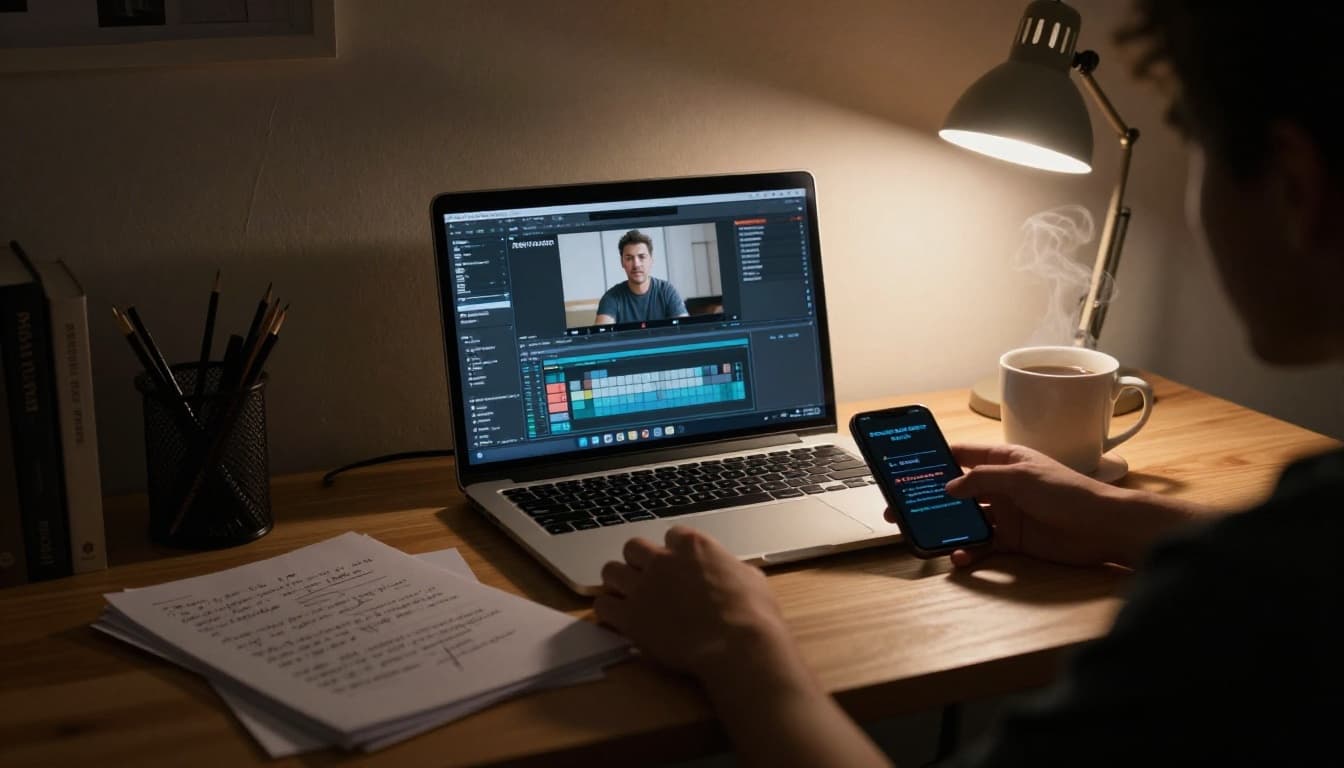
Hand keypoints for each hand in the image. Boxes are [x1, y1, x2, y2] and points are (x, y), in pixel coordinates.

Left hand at [596, 527, 890, 767]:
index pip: (671, 535)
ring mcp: (643, 587)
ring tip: (631, 600)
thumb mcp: (749, 578)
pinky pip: (602, 605)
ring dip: (619, 584)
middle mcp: (662, 560)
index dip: (674, 552)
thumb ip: (727, 569)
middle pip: (633, 548)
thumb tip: (727, 573)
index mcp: (693, 545)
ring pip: (610, 572)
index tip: (679, 568)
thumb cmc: (754, 614)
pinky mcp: (629, 616)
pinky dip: (609, 612)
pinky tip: (621, 621)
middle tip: (650, 582)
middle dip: (639, 563)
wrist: (738, 646)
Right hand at [886, 443, 1188, 568]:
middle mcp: (1000, 485)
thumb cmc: (1067, 492)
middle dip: (930, 498)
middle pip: (957, 490)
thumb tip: (947, 488)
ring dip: (946, 527)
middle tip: (901, 509)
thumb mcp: (1022, 477)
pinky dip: (968, 551)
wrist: (1104, 528)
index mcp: (1003, 460)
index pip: (961, 455)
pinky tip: (958, 557)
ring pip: (966, 519)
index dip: (935, 459)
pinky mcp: (1013, 540)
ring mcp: (1006, 513)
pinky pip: (982, 545)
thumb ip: (982, 480)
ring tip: (922, 535)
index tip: (907, 466)